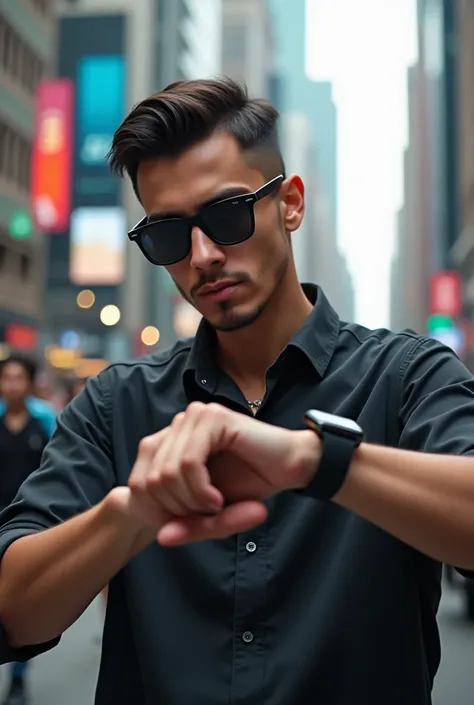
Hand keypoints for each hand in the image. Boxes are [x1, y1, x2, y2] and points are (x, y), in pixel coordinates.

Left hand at [125, 401, 319, 546]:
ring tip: (214, 507)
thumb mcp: (210, 513)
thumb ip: (186, 525)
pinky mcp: (213, 418)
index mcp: (171, 440)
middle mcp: (179, 424)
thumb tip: (161, 537)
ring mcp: (195, 417)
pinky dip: (200, 489)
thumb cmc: (249, 486)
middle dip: (176, 509)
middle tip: (206, 516)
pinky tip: (217, 499)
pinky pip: (188, 463)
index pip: (138, 482)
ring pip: (166, 473)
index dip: (159, 512)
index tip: (189, 523)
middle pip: (149, 481)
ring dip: (190, 501)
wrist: (290, 467)